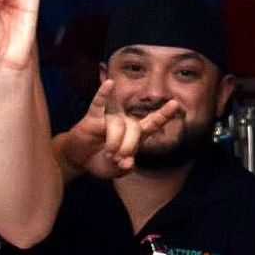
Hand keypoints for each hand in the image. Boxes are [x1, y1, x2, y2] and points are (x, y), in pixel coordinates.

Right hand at [57, 78, 180, 179]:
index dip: (163, 114)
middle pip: (135, 127)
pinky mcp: (93, 117)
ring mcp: (109, 118)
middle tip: (118, 158)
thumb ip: (123, 168)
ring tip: (109, 154)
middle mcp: (125, 122)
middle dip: (128, 146)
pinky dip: (103, 94)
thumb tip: (128, 163)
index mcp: (135, 134)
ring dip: (114, 142)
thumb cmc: (100, 161)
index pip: (152, 122)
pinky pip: (99, 104)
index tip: (175, 103)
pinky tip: (109, 84)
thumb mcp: (114, 171)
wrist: (78, 160)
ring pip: (118, 125)